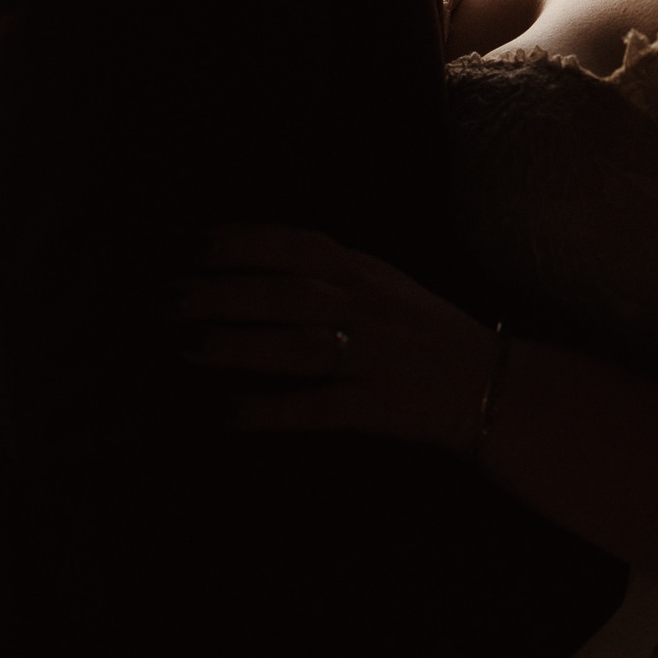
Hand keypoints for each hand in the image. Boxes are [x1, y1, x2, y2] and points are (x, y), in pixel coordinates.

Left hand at [175, 225, 496, 453]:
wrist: (490, 385)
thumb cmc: (424, 332)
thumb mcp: (383, 285)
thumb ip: (329, 272)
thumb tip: (252, 262)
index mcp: (366, 273)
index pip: (297, 246)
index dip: (242, 243)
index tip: (191, 246)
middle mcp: (367, 308)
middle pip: (285, 293)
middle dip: (222, 293)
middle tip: (168, 300)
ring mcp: (373, 357)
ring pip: (296, 347)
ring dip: (238, 346)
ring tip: (187, 348)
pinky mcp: (377, 407)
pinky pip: (318, 408)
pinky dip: (273, 410)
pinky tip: (230, 413)